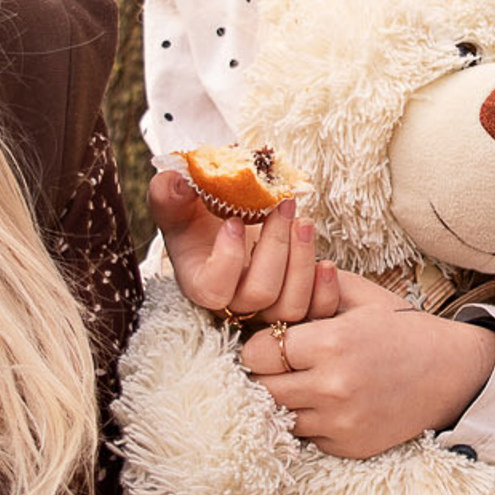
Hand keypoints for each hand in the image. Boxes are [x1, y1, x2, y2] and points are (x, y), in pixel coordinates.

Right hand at [150, 173, 336, 328]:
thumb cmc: (202, 212)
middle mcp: (234, 302)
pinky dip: (325, 290)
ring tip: (303, 222)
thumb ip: (168, 193)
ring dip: (302, 262)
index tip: (235, 221)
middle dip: (275, 247)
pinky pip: (316, 312)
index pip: (212, 290)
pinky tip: (325, 262)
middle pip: (259, 295)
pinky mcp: (296, 303)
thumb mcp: (180, 200)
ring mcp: (267, 308)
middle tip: (282, 208)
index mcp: (200, 282)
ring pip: (290, 307)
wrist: (231, 217)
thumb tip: (175, 182)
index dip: (227, 259)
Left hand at [241, 266, 494, 457]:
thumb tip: (267, 289)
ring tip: (302, 382)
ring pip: (278, 416)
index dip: (258, 345)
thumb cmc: (402, 328)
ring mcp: (340, 422)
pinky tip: (327, 402)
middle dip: (263, 374)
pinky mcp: (348, 446)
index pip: (255, 353)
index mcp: (331, 343)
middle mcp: (332, 387)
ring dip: (283, 400)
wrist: (453, 373)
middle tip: (279, 363)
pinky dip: (308, 420)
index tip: (271, 340)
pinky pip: (305, 436)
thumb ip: (311, 287)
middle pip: (259, 389)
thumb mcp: (361, 296)